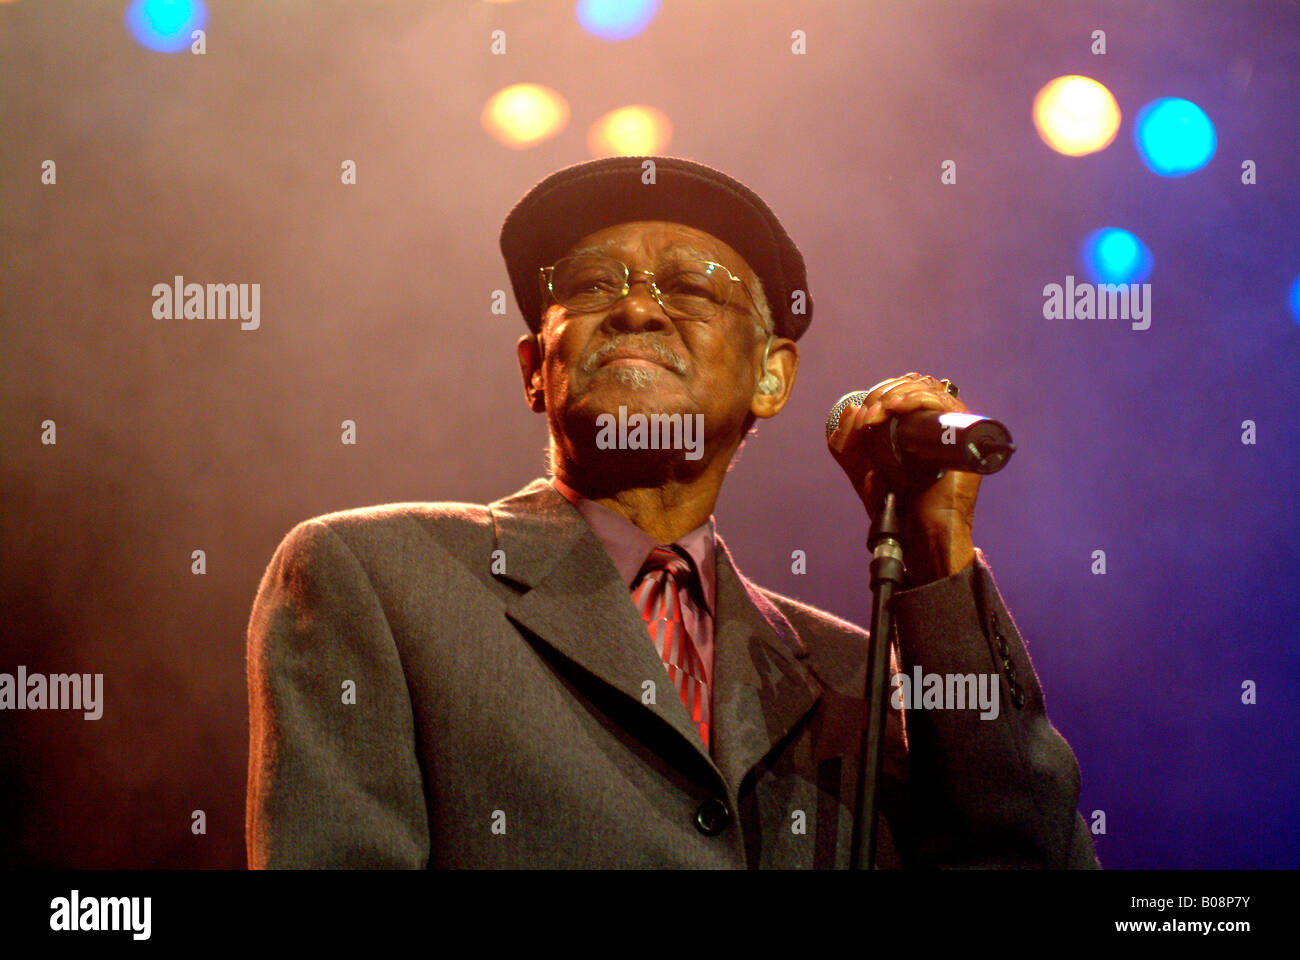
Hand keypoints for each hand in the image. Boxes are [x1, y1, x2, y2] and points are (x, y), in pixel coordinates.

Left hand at [826, 373, 979, 584]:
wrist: (916, 528)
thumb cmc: (893, 501)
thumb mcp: (860, 468)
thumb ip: (846, 443)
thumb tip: (852, 407)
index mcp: (915, 424)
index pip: (903, 389)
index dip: (880, 393)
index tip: (862, 415)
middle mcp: (935, 421)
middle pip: (913, 383)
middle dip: (883, 393)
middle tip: (868, 416)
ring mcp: (951, 425)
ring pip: (926, 387)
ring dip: (895, 394)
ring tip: (878, 414)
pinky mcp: (964, 432)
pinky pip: (944, 401)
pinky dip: (917, 398)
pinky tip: (897, 408)